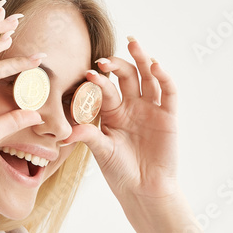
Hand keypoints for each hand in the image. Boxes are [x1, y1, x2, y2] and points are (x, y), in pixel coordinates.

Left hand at [63, 38, 179, 200]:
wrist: (144, 189)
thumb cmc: (120, 172)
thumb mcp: (102, 152)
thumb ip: (88, 136)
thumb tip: (65, 132)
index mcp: (112, 112)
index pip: (105, 90)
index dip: (98, 81)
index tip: (87, 74)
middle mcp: (131, 106)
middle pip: (126, 76)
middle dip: (117, 64)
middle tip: (105, 59)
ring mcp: (151, 109)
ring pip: (147, 78)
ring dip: (142, 59)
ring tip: (134, 43)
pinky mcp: (168, 116)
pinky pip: (168, 92)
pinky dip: (164, 77)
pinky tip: (155, 66)